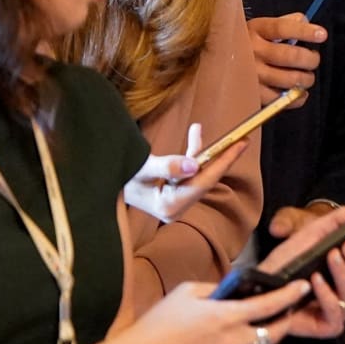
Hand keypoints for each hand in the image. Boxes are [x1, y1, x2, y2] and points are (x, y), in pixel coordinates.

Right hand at [124, 123, 246, 223]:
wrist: (103, 185)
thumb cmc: (119, 177)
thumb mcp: (141, 168)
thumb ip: (167, 166)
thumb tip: (194, 165)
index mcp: (168, 207)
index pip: (203, 182)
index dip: (223, 162)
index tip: (239, 144)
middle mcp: (174, 209)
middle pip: (204, 180)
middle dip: (222, 158)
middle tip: (242, 139)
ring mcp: (174, 204)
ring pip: (198, 175)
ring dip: (207, 154)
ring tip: (223, 134)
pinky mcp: (173, 197)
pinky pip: (189, 173)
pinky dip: (193, 154)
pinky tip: (195, 134)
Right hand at [128, 279, 311, 343]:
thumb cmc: (161, 322)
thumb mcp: (187, 292)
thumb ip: (214, 288)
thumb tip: (231, 288)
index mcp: (227, 316)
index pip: (270, 304)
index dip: (290, 295)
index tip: (302, 286)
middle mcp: (235, 340)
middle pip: (276, 332)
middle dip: (286, 319)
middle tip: (287, 308)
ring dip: (271, 336)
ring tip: (268, 324)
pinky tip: (247, 342)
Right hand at [247, 12, 322, 102]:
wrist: (221, 59)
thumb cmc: (250, 42)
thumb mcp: (263, 26)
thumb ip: (286, 22)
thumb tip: (306, 22)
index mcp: (256, 29)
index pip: (283, 28)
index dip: (305, 32)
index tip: (322, 35)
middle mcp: (252, 51)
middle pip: (290, 56)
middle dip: (311, 59)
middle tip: (313, 59)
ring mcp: (252, 74)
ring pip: (290, 79)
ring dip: (306, 79)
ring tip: (307, 76)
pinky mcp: (253, 93)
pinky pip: (282, 99)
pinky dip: (297, 97)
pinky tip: (300, 92)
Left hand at [255, 206, 344, 339]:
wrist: (259, 285)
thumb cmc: (286, 261)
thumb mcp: (307, 235)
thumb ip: (330, 223)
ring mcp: (340, 308)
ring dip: (342, 273)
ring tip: (329, 256)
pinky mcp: (327, 325)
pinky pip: (336, 316)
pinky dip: (328, 297)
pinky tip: (316, 281)